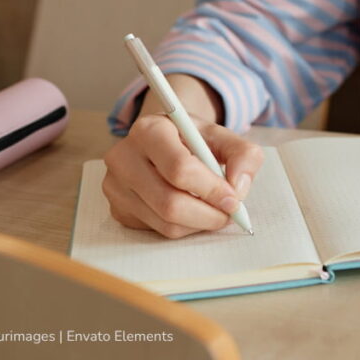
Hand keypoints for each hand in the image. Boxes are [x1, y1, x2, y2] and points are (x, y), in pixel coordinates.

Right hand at [102, 113, 262, 237]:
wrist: (165, 141)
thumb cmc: (193, 139)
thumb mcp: (222, 136)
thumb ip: (243, 155)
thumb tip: (238, 188)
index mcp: (149, 130)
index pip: (179, 168)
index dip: (211, 189)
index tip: (234, 199)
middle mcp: (124, 157)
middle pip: (170, 202)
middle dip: (208, 214)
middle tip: (230, 213)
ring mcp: (116, 185)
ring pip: (164, 222)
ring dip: (199, 223)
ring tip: (215, 211)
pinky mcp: (118, 208)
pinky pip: (156, 230)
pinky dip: (184, 227)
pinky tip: (193, 211)